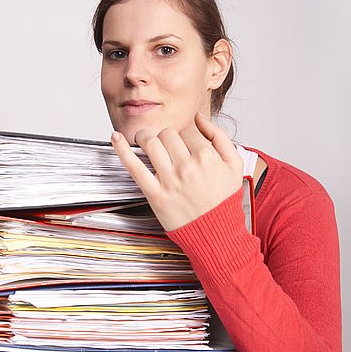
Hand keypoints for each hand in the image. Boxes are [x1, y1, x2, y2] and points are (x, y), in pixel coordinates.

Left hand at [111, 113, 243, 230]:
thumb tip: (199, 118)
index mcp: (207, 157)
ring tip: (148, 142)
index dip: (186, 136)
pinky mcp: (155, 194)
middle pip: (168, 134)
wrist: (216, 233)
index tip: (186, 145)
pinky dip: (121, 150)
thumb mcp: (234, 165)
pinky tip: (115, 138)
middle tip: (168, 147)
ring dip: (146, 137)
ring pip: (150, 143)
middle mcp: (187, 166)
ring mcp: (169, 180)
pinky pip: (134, 166)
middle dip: (167, 137)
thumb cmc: (224, 200)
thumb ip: (220, 136)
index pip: (188, 130)